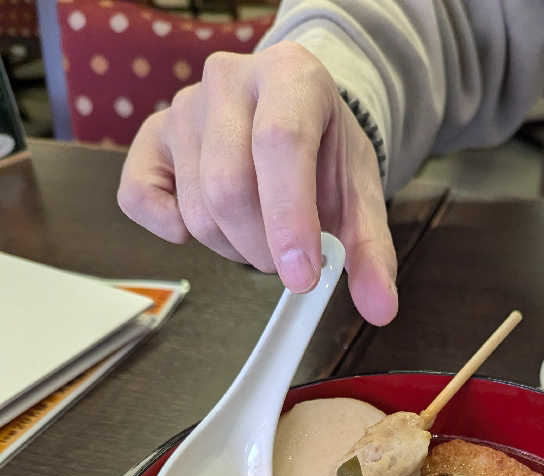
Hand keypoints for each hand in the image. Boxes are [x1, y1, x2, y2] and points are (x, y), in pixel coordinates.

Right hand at [117, 43, 397, 325]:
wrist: (295, 117)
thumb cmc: (325, 155)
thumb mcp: (359, 196)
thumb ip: (370, 251)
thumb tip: (381, 309)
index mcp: (291, 76)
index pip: (281, 143)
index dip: (289, 218)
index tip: (302, 277)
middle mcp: (229, 79)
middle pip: (229, 187)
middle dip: (262, 248)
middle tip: (287, 264)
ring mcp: (183, 106)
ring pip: (196, 207)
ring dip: (232, 247)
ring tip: (259, 235)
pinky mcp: (150, 137)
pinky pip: (140, 198)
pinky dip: (170, 230)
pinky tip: (202, 227)